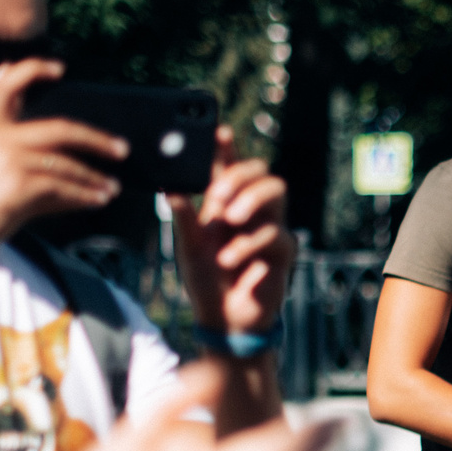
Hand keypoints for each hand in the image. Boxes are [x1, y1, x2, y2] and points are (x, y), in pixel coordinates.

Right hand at [0, 59, 124, 270]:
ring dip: (95, 178)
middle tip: (122, 149)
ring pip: (66, 164)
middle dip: (96, 139)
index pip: (8, 88)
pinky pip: (63, 188)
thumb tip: (81, 183)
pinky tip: (98, 200)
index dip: (32, 70)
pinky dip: (85, 195)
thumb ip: (33, 174)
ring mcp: (8, 161)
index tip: (60, 68)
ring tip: (112, 188)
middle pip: (59, 129)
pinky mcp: (17, 187)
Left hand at [173, 129, 295, 335]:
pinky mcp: (283, 251)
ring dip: (251, 199)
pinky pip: (274, 235)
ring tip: (227, 218)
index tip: (219, 131)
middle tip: (216, 194)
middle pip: (261, 171)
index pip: (229, 167)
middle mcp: (252, 210)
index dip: (226, 147)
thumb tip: (169, 188)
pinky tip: (228, 259)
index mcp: (226, 203)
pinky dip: (247, 245)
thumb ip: (182, 218)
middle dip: (239, 175)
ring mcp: (270, 228)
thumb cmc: (206, 280)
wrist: (224, 319)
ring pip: (277, 191)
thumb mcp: (186, 247)